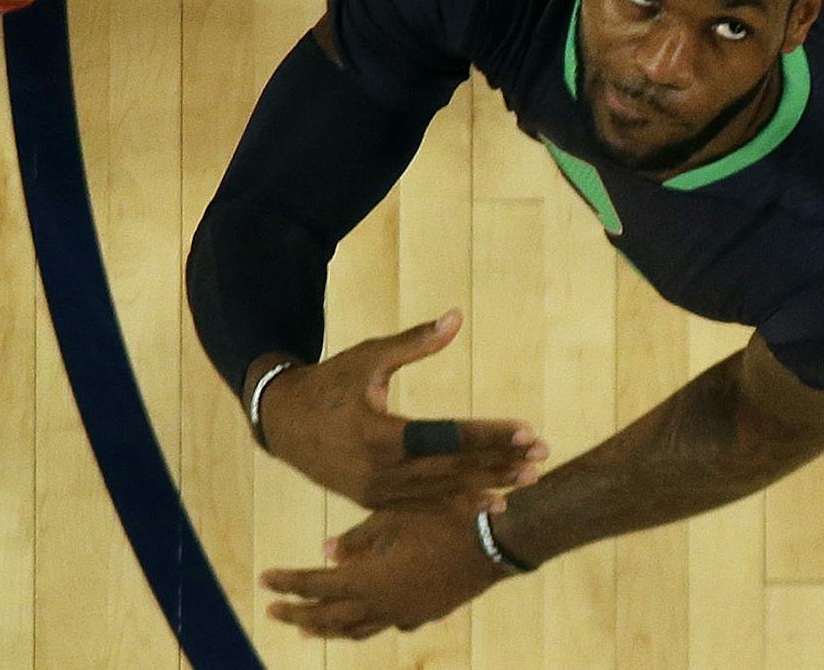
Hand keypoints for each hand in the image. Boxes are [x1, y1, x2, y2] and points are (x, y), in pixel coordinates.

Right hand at [258, 311, 546, 511]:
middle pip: (452, 469)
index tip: (528, 430)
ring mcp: (375, 492)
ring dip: (487, 485)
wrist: (280, 422)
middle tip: (542, 454)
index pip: (448, 438)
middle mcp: (379, 471)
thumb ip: (415, 342)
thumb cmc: (329, 382)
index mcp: (379, 434)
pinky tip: (492, 502)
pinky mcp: (372, 501)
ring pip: (442, 492)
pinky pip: (423, 506)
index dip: (490, 435)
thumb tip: (457, 316)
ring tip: (527, 480)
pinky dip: (458, 504)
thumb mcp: (368, 356)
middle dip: (500, 462)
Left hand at [261, 500, 502, 640]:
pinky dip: (365, 623)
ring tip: (307, 628)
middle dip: (297, 613)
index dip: (288, 583)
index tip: (264, 580)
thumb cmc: (444, 521)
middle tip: (273, 610)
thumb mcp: (396, 518)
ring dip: (327, 627)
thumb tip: (326, 551)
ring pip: (355, 630)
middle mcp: (381, 606)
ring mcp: (403, 615)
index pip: (316, 585)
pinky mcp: (423, 616)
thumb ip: (358, 538)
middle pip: (328, 617)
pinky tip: (364, 619)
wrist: (493, 545)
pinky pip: (384, 625)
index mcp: (370, 580)